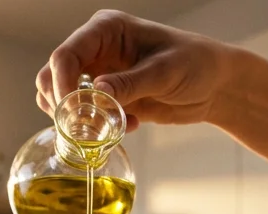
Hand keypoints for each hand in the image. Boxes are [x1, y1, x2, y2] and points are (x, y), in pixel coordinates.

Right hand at [36, 11, 235, 130]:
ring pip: (62, 97)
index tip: (72, 114)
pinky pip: (84, 115)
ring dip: (78, 120)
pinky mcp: (105, 97)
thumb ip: (130, 83)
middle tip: (85, 129)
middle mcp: (96, 49)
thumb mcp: (165, 73)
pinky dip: (97, 128)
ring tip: (109, 127)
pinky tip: (130, 125)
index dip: (61, 85)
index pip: (66, 54)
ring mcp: (98, 73)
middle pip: (53, 76)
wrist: (214, 84)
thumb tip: (96, 92)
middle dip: (63, 106)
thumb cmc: (196, 64)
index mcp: (107, 30)